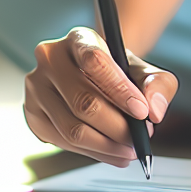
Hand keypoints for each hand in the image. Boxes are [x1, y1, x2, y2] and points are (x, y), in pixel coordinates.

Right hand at [24, 26, 177, 165]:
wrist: (94, 77)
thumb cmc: (117, 72)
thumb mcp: (143, 70)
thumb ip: (158, 84)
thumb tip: (155, 110)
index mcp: (78, 38)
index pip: (95, 61)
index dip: (120, 90)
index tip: (141, 112)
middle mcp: (50, 58)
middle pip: (83, 101)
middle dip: (117, 127)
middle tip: (138, 140)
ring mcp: (36, 86)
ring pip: (71, 128)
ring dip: (106, 146)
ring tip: (128, 150)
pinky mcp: (32, 113)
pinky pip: (62, 142)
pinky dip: (91, 153)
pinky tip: (110, 152)